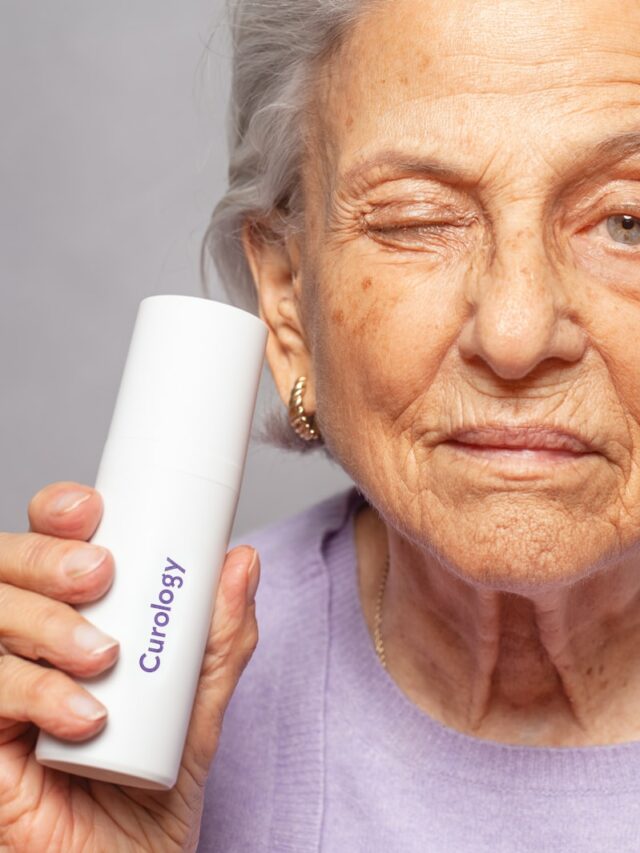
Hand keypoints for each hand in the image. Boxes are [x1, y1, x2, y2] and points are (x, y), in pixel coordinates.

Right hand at [0, 481, 259, 851]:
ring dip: (43, 623)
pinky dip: (32, 693)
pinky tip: (83, 713)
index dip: (56, 513)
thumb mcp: (197, 708)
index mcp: (71, 619)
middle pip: (3, 566)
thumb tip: (242, 563)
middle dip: (43, 555)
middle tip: (98, 574)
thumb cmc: (150, 792)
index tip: (92, 511)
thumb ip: (219, 641)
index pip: (45, 543)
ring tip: (104, 656)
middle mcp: (24, 644)